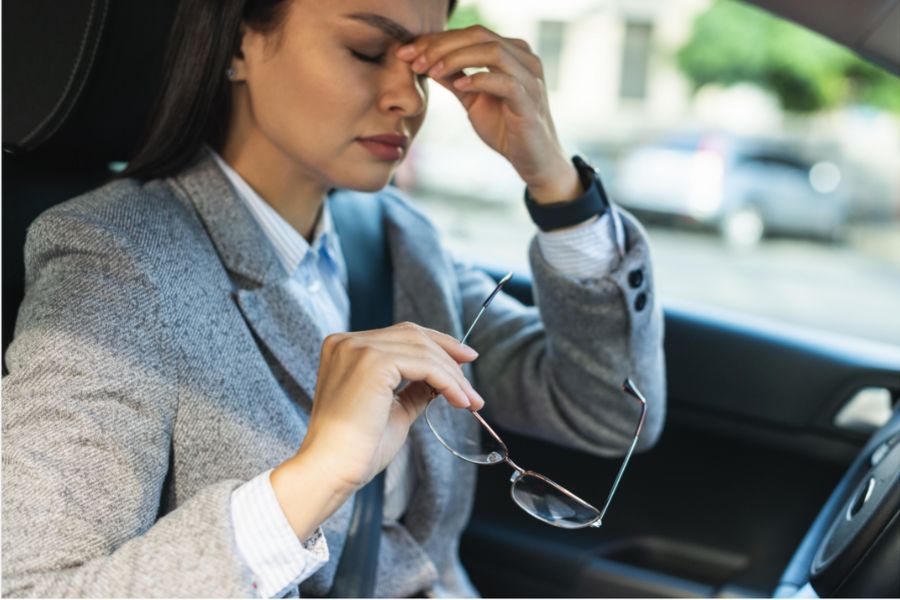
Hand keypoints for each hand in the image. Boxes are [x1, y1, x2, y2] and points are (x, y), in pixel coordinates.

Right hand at [295, 322, 482, 492]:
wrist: (330, 471)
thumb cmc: (357, 450)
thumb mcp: (392, 410)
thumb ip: (413, 390)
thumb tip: (440, 381)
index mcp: (344, 348)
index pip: (399, 335)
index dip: (436, 344)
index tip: (463, 360)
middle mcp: (347, 342)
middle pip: (412, 334)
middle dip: (449, 354)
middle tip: (472, 380)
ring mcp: (358, 349)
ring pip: (422, 349)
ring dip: (453, 375)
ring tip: (471, 401)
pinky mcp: (372, 362)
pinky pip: (424, 365)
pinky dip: (448, 381)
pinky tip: (460, 401)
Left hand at [397, 25, 580, 202]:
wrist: (533, 161)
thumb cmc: (506, 128)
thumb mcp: (473, 100)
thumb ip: (454, 79)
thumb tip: (425, 62)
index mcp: (511, 53)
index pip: (470, 34)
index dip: (436, 40)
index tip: (406, 52)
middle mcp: (524, 59)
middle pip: (479, 35)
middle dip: (442, 45)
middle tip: (414, 60)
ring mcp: (530, 79)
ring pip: (493, 52)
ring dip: (457, 58)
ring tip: (432, 72)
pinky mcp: (530, 102)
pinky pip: (506, 82)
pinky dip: (480, 79)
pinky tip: (460, 86)